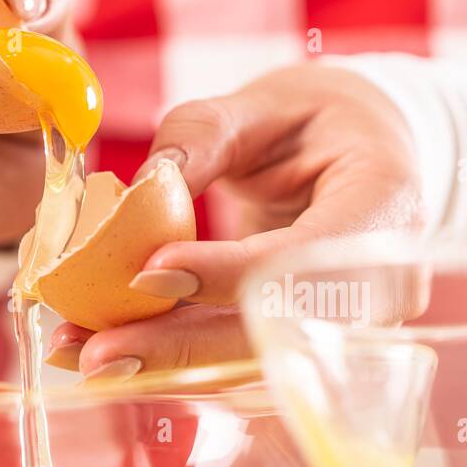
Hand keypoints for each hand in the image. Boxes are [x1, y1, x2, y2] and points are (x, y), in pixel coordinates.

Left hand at [47, 63, 422, 376]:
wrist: (367, 156)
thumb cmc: (318, 120)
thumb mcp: (263, 102)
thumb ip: (203, 135)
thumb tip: (136, 190)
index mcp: (385, 203)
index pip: (308, 257)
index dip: (230, 275)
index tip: (149, 275)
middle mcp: (383, 283)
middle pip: (280, 332)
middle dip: (184, 347)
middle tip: (99, 352)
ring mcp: (354, 326)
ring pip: (255, 362)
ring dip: (166, 363)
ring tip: (82, 351)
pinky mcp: (314, 346)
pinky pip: (242, 364)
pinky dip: (175, 361)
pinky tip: (111, 350)